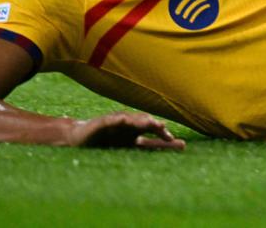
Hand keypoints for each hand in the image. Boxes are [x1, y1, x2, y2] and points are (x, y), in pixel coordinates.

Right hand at [70, 111, 185, 150]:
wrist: (81, 138)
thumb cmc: (110, 140)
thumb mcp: (134, 145)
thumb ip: (156, 145)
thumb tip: (184, 145)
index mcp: (137, 129)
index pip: (152, 130)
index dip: (162, 134)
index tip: (172, 140)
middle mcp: (128, 124)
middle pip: (143, 122)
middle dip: (152, 124)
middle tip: (161, 128)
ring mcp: (115, 122)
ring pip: (129, 120)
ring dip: (138, 120)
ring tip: (148, 123)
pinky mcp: (101, 123)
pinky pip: (110, 120)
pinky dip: (117, 120)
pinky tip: (123, 120)